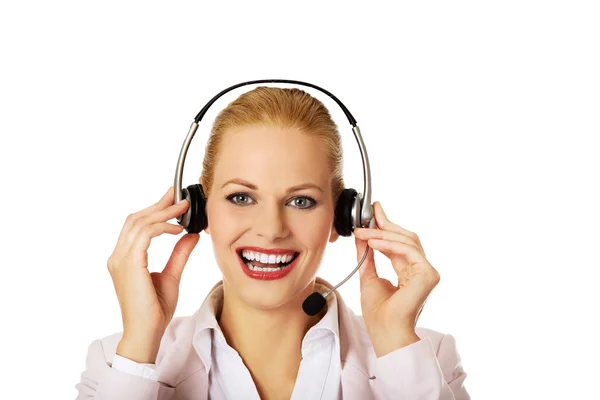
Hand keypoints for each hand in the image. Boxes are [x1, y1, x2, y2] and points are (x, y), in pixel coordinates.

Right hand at [107, 186, 200, 362]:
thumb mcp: (172, 275)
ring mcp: (120, 260)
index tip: (174, 199)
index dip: (154, 209)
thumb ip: (179, 254)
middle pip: (135, 219)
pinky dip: (161, 227)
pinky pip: (144, 235)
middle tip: (178, 196)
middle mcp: (118, 256)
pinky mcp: (129, 264)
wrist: (146, 333)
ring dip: (162, 212)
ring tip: (182, 208)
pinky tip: (178, 228)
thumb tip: (191, 235)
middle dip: (158, 205)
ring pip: (139, 223)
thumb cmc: (155, 311)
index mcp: (124, 259)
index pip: (136, 225)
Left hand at [354, 201, 439, 356]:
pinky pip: (408, 250)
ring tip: (363, 231)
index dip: (387, 226)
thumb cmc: (378, 314)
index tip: (374, 211)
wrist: (385, 332)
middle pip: (406, 238)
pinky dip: (389, 244)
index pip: (400, 242)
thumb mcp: (368, 276)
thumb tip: (362, 236)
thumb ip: (367, 256)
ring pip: (407, 241)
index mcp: (409, 271)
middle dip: (386, 223)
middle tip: (370, 212)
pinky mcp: (428, 275)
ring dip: (383, 233)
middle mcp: (421, 270)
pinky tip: (373, 242)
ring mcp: (427, 272)